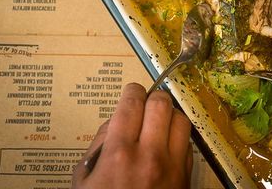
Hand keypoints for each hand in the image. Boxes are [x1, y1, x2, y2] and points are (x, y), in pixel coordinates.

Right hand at [72, 83, 192, 188]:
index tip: (131, 91)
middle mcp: (150, 155)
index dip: (131, 91)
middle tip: (144, 104)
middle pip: (161, 104)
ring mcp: (173, 166)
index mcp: (119, 154)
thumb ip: (97, 146)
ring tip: (157, 123)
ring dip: (169, 116)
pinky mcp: (187, 176)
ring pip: (181, 119)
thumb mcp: (83, 181)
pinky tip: (166, 145)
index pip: (131, 103)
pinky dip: (178, 138)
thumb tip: (115, 123)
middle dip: (152, 98)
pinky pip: (188, 143)